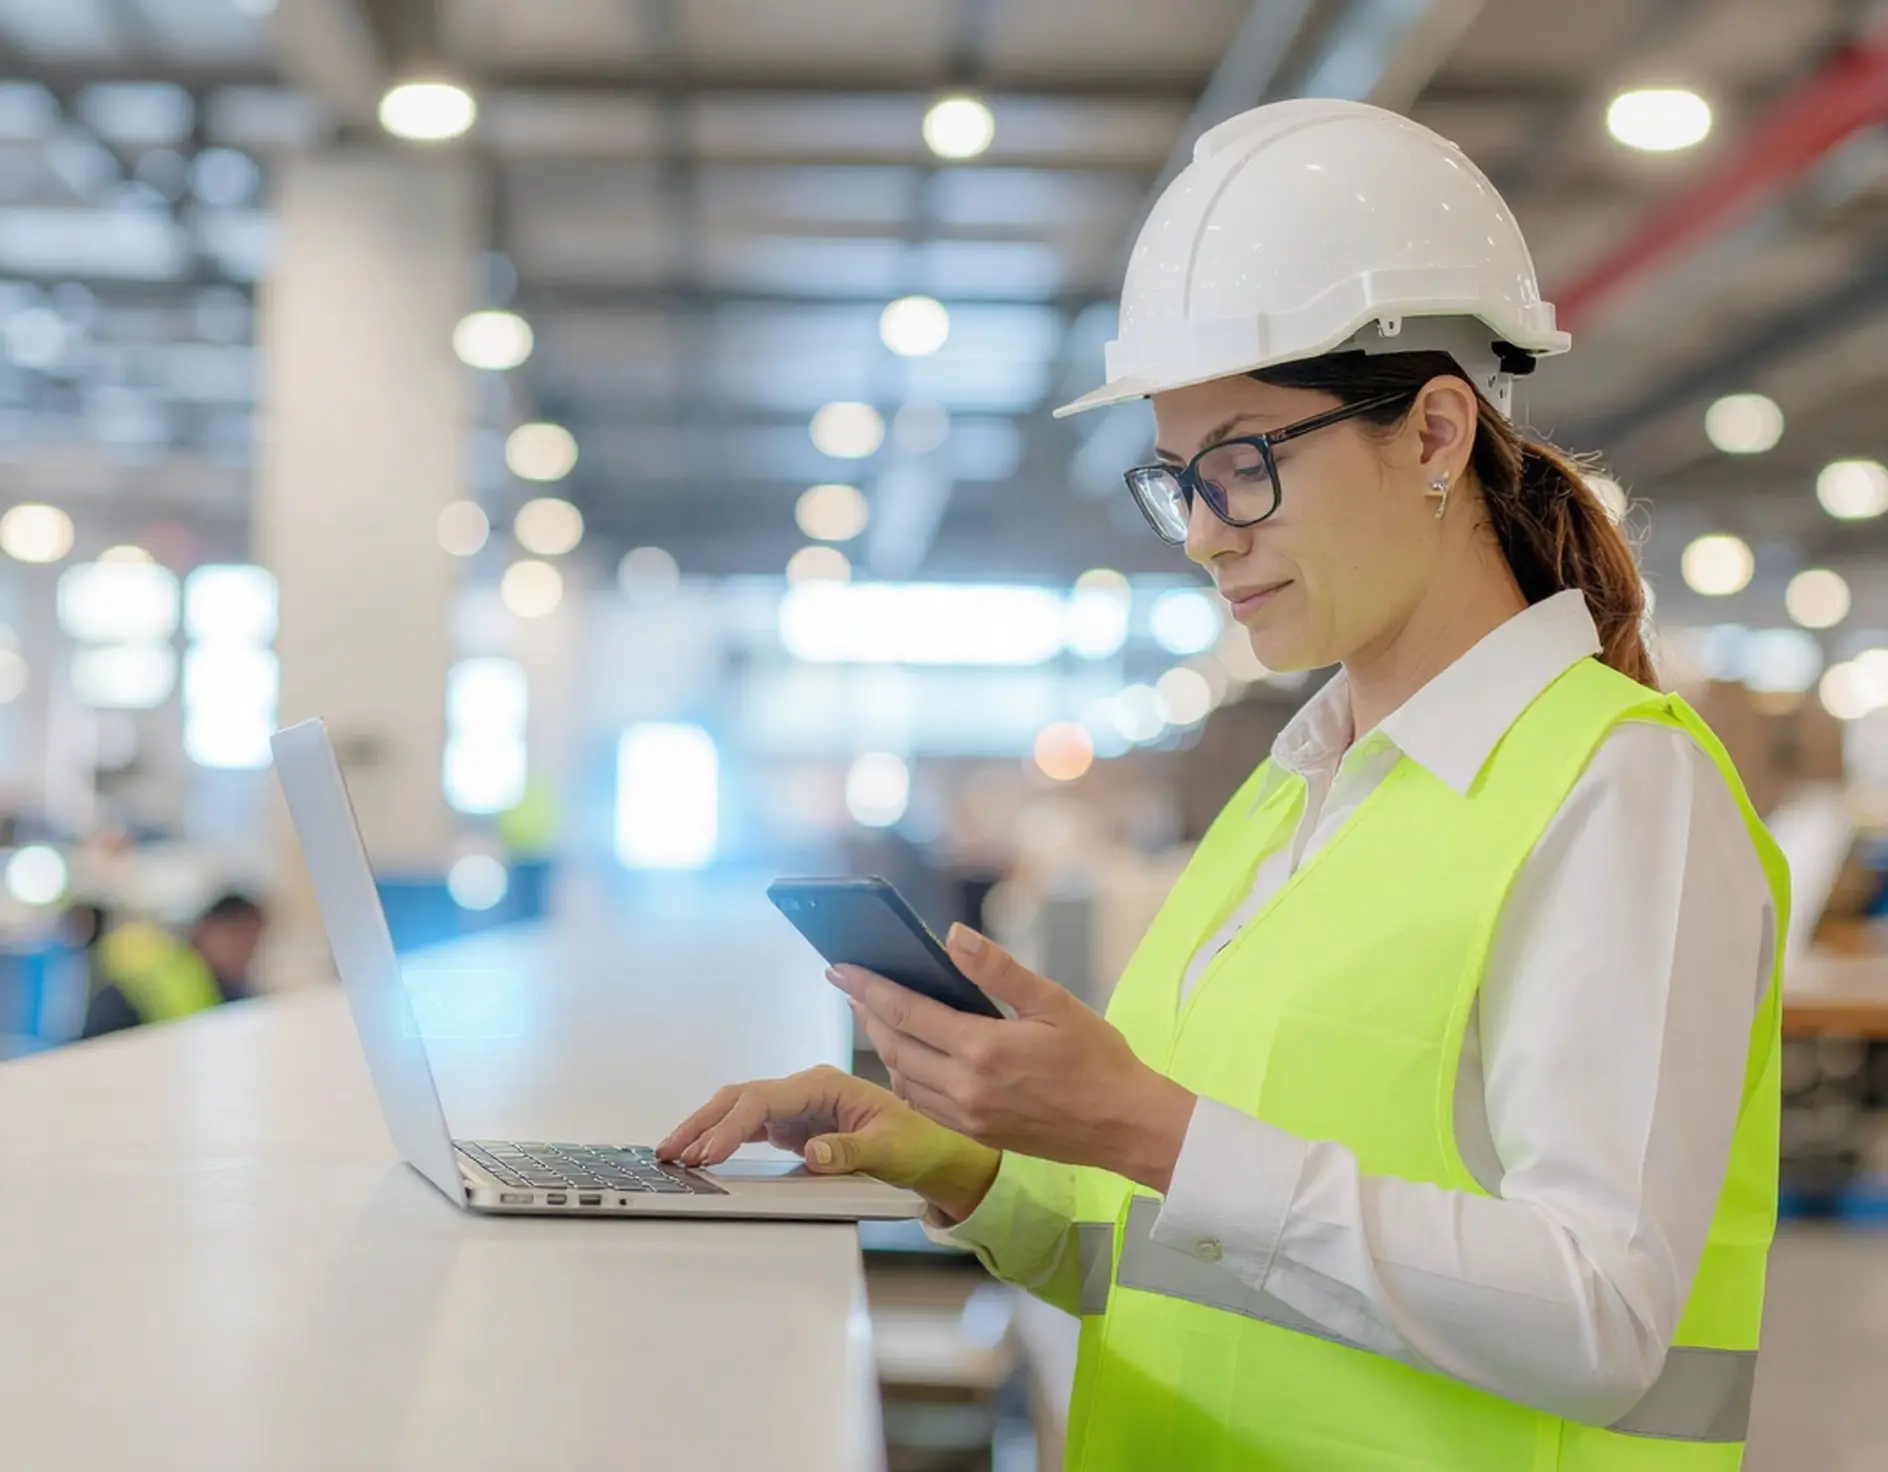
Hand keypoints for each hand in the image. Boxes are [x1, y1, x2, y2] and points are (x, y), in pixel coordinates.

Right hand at [656, 1065, 1001, 1222]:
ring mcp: (794, 1107)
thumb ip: (850, 1152)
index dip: (732, 1125)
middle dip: (703, 1122)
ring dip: (704, 1129)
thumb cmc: (916, 1143)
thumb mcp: (890, 1150)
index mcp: (823, 1085)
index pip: (764, 1100)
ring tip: (671, 1155)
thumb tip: (811, 1155)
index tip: (708, 1154)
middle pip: (740, 1098)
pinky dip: (719, 1138)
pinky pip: (746, 1127)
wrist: (930, 1150)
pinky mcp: (791, 1126)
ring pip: (736, 1110)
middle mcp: (803, 1089)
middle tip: (670, 1152)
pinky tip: (699, 1156)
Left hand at [833, 926, 1196, 1194]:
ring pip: (902, 1078)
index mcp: (983, 1050)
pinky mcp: (975, 1133)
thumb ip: (997, 970)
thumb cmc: (1098, 1059)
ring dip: (883, 1045)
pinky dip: (906, 1075)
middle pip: (893, 1046)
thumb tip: (952, 936)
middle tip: (851, 986)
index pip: (906, 1013)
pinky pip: (923, 1103)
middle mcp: (966, 1088)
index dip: (868, 987)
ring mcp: (968, 1117)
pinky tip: (910, 1056)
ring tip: (877, 1015)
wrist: (1125, 1125)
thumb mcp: (1053, 1001)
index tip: (841, 968)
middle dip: (867, 1012)